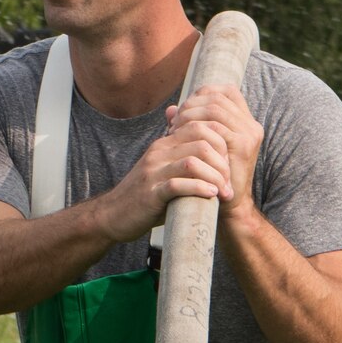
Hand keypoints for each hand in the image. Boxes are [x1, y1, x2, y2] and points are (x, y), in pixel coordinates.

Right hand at [99, 121, 230, 242]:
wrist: (112, 215)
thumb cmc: (146, 195)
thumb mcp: (165, 170)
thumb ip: (185, 158)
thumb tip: (214, 152)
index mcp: (164, 144)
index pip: (201, 127)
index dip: (222, 144)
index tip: (229, 165)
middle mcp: (158, 153)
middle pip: (201, 142)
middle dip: (222, 162)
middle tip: (229, 181)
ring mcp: (153, 172)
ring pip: (192, 162)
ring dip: (214, 177)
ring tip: (223, 192)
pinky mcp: (150, 194)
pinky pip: (178, 185)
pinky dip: (199, 189)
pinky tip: (210, 196)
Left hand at [165, 85, 263, 225]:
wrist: (228, 206)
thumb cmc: (211, 177)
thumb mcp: (201, 147)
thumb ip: (189, 126)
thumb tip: (170, 109)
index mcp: (245, 122)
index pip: (226, 91)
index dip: (202, 94)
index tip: (184, 107)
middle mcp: (251, 125)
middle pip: (218, 97)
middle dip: (192, 104)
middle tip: (175, 119)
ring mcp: (249, 135)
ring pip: (215, 109)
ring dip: (191, 115)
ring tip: (175, 128)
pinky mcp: (242, 146)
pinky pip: (215, 127)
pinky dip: (195, 128)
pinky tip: (181, 136)